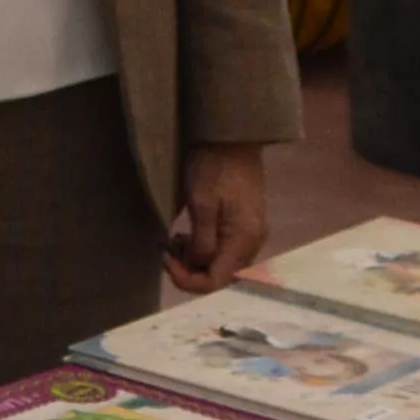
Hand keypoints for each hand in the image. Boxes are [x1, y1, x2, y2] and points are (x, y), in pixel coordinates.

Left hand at [164, 143, 270, 292]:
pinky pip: (225, 248)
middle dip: (189, 268)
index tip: (166, 260)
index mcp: (243, 239)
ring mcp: (251, 232)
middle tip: (166, 249)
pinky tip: (188, 234)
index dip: (187, 279)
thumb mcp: (201, 203)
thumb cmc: (213, 166)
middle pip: (219, 275)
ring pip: (221, 263)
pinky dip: (204, 247)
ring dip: (195, 258)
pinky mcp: (246, 223)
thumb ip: (201, 241)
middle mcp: (253, 241)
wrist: (232, 137)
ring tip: (174, 239)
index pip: (216, 282)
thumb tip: (197, 266)